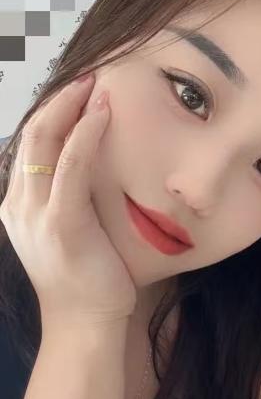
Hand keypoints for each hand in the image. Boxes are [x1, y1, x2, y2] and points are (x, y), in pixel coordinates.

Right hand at [0, 73, 136, 333]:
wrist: (85, 324)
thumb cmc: (87, 277)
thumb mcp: (69, 231)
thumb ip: (70, 198)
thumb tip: (93, 165)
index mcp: (18, 204)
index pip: (30, 143)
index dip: (52, 110)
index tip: (79, 87)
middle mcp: (18, 205)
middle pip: (32, 134)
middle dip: (60, 99)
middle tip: (91, 74)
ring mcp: (35, 214)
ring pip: (45, 143)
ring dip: (72, 106)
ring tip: (97, 82)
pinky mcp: (61, 224)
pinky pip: (71, 167)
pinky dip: (86, 134)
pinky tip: (103, 113)